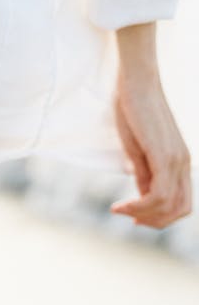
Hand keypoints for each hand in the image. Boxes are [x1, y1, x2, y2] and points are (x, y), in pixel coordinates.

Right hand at [110, 70, 191, 228]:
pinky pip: (158, 195)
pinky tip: (120, 205)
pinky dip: (138, 207)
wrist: (137, 82)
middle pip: (180, 210)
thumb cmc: (134, 110)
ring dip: (143, 216)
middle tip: (130, 219)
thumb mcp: (138, 150)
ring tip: (120, 210)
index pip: (181, 203)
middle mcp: (184, 162)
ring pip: (169, 207)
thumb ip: (144, 174)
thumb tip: (143, 195)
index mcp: (181, 161)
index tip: (133, 217)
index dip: (159, 218)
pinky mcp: (164, 156)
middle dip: (154, 223)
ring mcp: (177, 159)